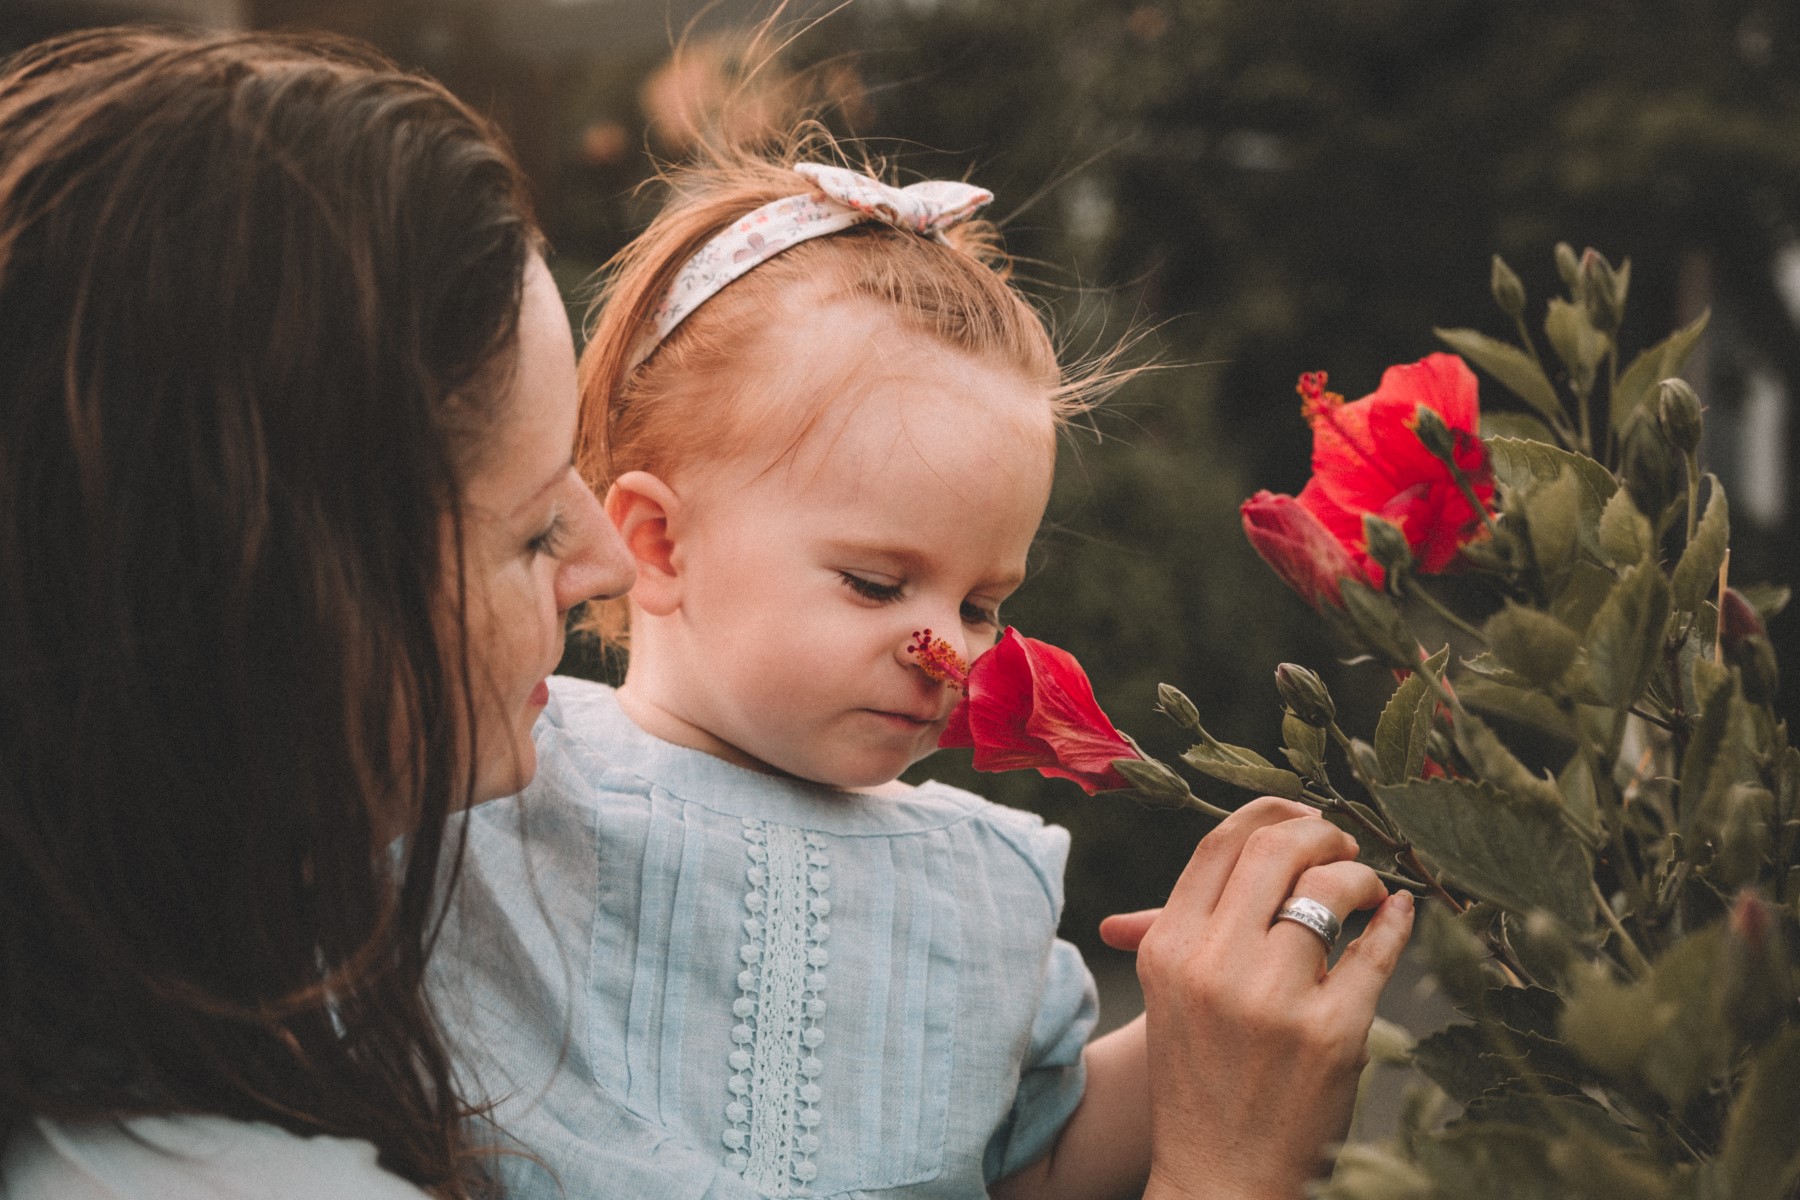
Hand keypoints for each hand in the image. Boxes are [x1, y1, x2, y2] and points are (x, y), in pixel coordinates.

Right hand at [1101, 797, 1413, 1199]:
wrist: (1220, 1179)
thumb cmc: (1197, 1084)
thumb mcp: (1166, 1005)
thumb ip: (1160, 943)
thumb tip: (1127, 915)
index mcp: (1170, 948)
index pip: (1219, 845)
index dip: (1270, 814)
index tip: (1303, 816)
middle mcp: (1213, 963)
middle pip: (1276, 850)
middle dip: (1323, 834)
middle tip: (1344, 848)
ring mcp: (1273, 997)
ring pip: (1331, 890)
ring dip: (1363, 877)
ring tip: (1370, 892)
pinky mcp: (1332, 1033)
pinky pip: (1376, 950)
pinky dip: (1396, 923)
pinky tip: (1401, 915)